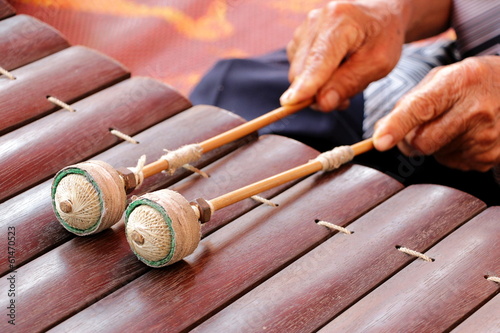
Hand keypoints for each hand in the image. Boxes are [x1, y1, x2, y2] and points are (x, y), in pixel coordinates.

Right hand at [280, 0, 406, 110]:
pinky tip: (332, 74)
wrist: (378, 15)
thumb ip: (349, 83)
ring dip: (317, 87)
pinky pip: (298, 70)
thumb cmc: (382, 37)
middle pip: (302, 71)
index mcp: (340, 21)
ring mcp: (303, 30)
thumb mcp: (379, 63)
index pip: (319, 59)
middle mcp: (316, 21)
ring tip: (344, 80)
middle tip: (345, 99)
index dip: (306, 83)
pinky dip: (312, 80)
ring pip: (298, 74)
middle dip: (318, 93)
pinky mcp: (298, 40)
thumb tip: (322, 103)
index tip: (292, 101)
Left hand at [374, 56, 499, 171]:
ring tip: (453, 124)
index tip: (380, 142)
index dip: (397, 126)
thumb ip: (408, 103)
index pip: (420, 108)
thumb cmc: (470, 83)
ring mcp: (486, 137)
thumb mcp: (441, 79)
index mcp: (459, 82)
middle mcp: (476, 110)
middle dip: (410, 139)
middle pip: (422, 142)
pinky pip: (451, 163)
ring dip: (434, 145)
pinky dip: (450, 152)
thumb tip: (380, 132)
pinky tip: (464, 134)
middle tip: (420, 126)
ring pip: (435, 155)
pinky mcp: (489, 157)